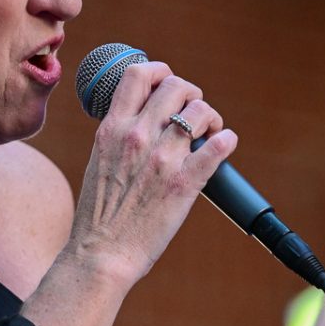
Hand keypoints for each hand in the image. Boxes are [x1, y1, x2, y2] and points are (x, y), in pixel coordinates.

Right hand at [67, 62, 236, 287]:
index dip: (160, 71)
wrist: (101, 254)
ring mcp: (162, 159)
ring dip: (211, 116)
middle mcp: (137, 136)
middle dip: (191, 94)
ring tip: (212, 130)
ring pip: (199, 111)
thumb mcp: (97, 162)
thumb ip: (117, 137)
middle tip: (195, 111)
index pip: (139, 75)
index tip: (168, 84)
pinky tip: (226, 144)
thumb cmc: (99, 216)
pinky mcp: (183, 184)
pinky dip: (226, 141)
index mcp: (112, 129)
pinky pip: (216, 148)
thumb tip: (138, 122)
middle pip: (176, 86)